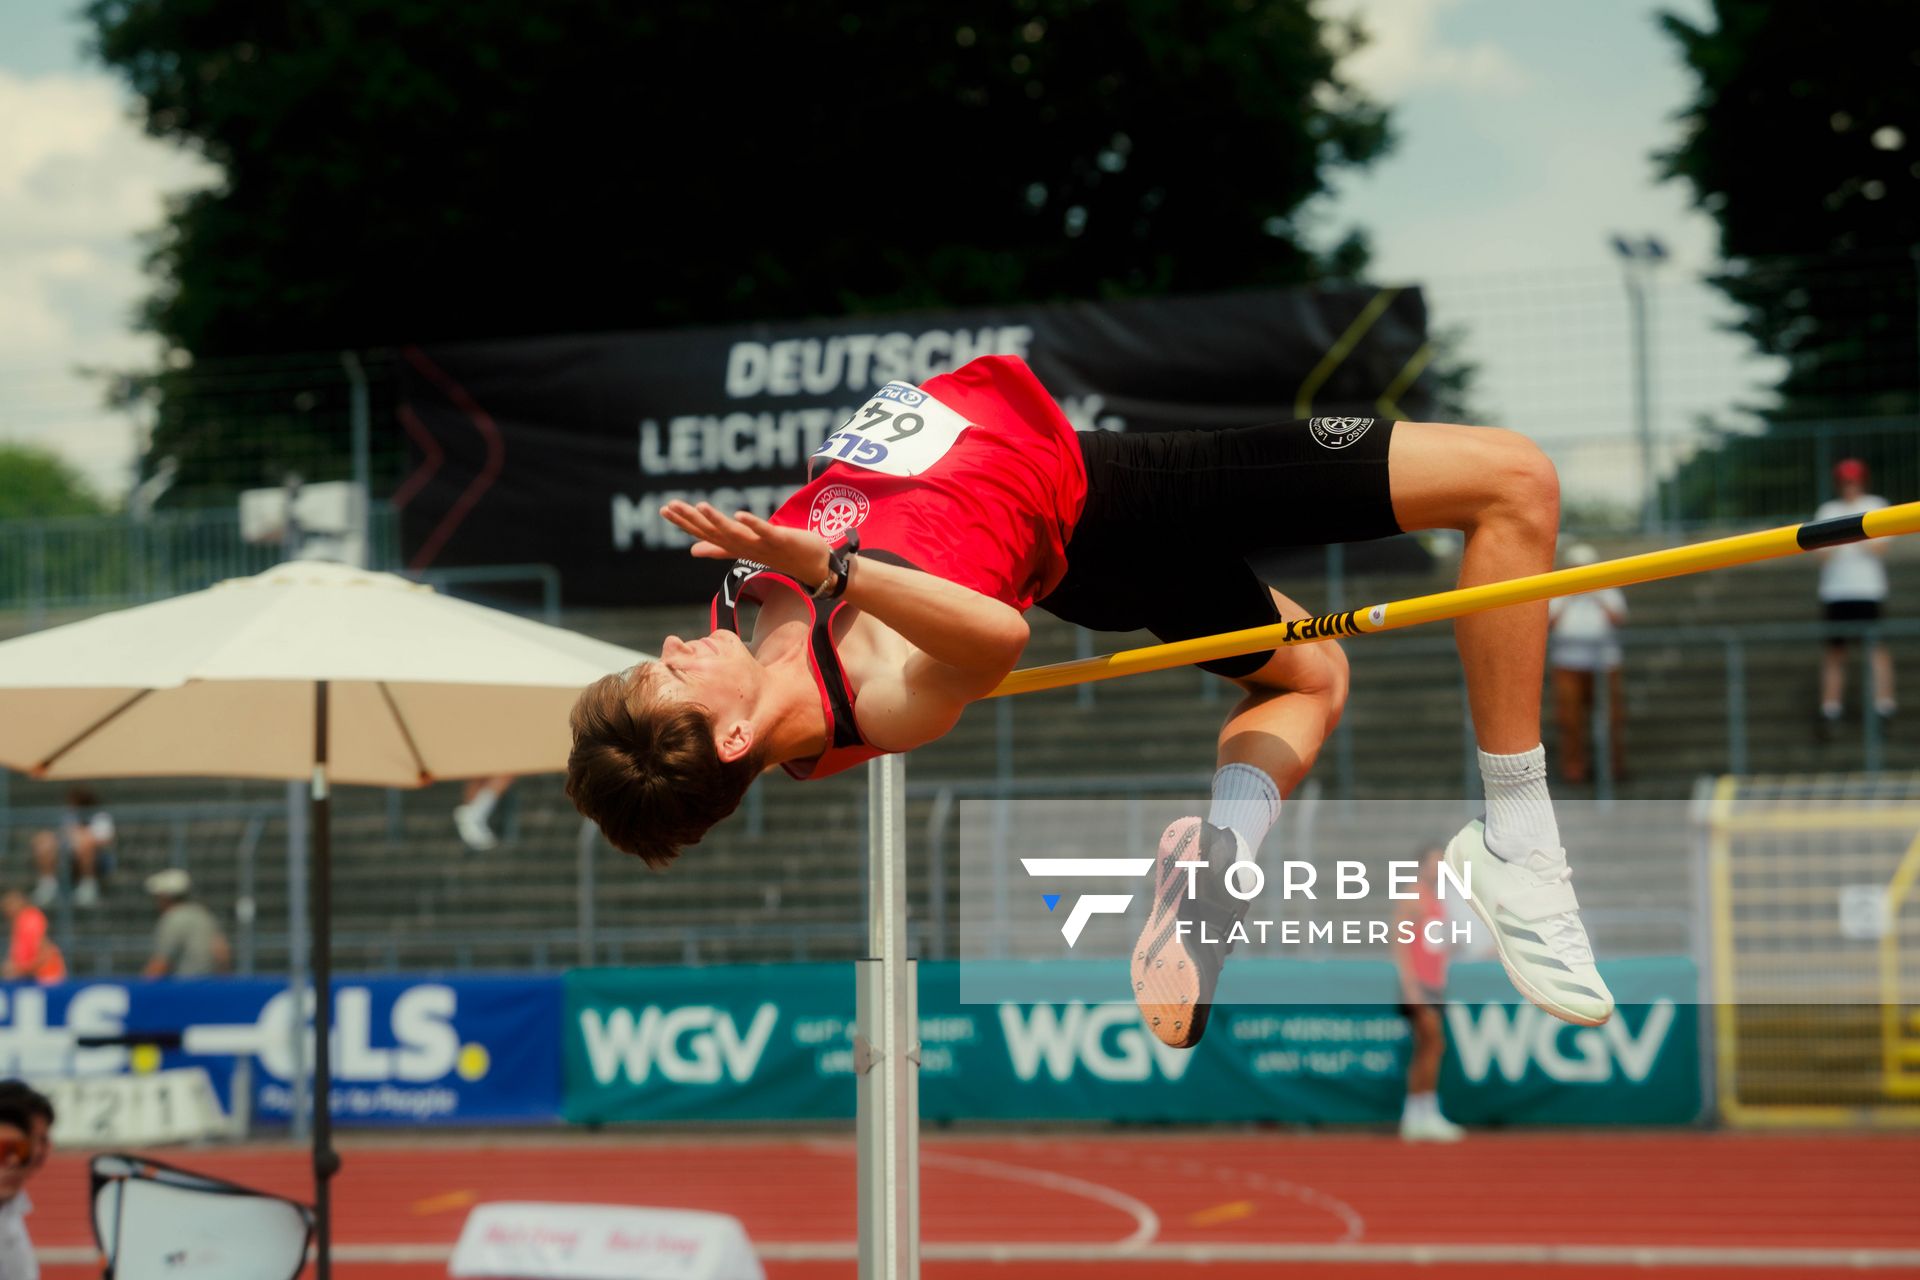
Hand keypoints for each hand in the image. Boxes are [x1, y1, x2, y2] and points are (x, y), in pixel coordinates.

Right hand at [661, 501, 831, 584]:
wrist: (816, 567)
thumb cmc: (781, 556)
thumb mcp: (746, 549)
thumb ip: (719, 549)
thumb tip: (693, 551)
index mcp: (735, 546)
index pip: (705, 534)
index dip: (685, 522)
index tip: (664, 509)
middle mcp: (745, 547)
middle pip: (714, 533)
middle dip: (692, 520)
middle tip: (670, 506)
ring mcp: (762, 545)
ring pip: (735, 534)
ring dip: (717, 520)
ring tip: (700, 505)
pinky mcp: (781, 540)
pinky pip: (764, 532)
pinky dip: (752, 524)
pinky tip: (739, 514)